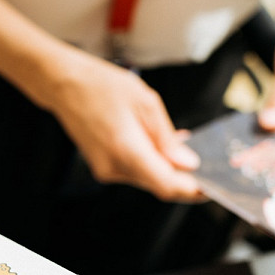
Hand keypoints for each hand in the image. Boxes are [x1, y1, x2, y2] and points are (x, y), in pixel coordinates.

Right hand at [44, 48, 204, 202]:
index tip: (210, 186)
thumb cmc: (101, 85)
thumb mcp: (146, 103)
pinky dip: (150, 160)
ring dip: (166, 165)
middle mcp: (114, 167)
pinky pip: (134, 170)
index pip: (166, 185)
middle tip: (201, 158)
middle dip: (182, 176)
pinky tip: (156, 141)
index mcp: (127, 151)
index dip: (191, 190)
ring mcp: (105, 170)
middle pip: (158, 184)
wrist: (64, 84)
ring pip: (147, 178)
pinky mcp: (102, 166)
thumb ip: (167, 138)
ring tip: (178, 140)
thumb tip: (187, 163)